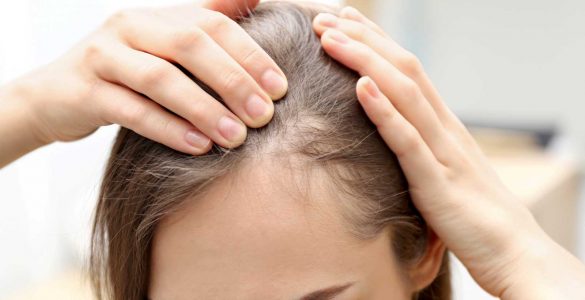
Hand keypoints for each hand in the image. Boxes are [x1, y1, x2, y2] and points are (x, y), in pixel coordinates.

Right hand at [3, 0, 286, 157]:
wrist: (57, 95)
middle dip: (233, 81)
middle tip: (264, 116)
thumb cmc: (126, 72)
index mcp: (157, 15)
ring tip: (237, 137)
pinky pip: (131, 110)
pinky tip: (198, 146)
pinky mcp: (85, 91)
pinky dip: (169, 128)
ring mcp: (103, 56)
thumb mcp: (164, 45)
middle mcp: (130, 27)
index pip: (213, 25)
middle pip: (190, 45)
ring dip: (204, 109)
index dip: (250, 55)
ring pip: (160, 79)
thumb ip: (207, 21)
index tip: (281, 88)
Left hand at [313, 7, 584, 298]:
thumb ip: (420, 147)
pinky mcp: (438, 183)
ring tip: (331, 38)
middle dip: (362, 39)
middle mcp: (444, 128)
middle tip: (324, 17)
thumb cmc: (473, 213)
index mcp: (443, 125)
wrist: (514, 251)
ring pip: (403, 94)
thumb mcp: (444, 169)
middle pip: (402, 69)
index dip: (374, 42)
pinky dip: (384, 111)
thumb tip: (392, 132)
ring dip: (365, 61)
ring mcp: (442, 152)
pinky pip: (408, 140)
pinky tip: (361, 87)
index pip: (407, 70)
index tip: (342, 21)